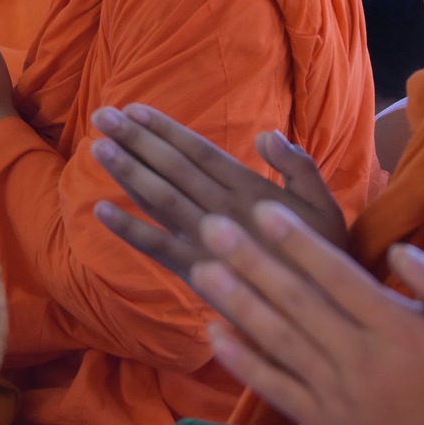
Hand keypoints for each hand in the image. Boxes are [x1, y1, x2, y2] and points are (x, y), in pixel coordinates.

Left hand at [89, 105, 347, 277]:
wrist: (322, 314)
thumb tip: (265, 134)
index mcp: (252, 191)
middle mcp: (224, 212)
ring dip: (128, 174)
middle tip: (102, 117)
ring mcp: (207, 243)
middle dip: (136, 141)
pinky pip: (158, 248)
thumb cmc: (323, 256)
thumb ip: (298, 166)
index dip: (164, 130)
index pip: (199, 152)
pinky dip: (128, 230)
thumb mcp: (325, 205)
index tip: (133, 110)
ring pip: (161, 201)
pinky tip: (100, 211)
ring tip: (98, 148)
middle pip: (172, 169)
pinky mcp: (197, 274)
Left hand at [192, 203, 423, 424]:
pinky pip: (276, 386)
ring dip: (237, 302)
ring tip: (201, 268)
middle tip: (213, 227)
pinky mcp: (322, 423)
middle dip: (252, 260)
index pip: (339, 276)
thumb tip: (401, 251)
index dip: (298, 242)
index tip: (265, 212)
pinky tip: (213, 333)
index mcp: (399, 330)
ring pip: (278, 339)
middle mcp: (360, 358)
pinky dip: (243, 360)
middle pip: (297, 301)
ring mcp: (337, 393)